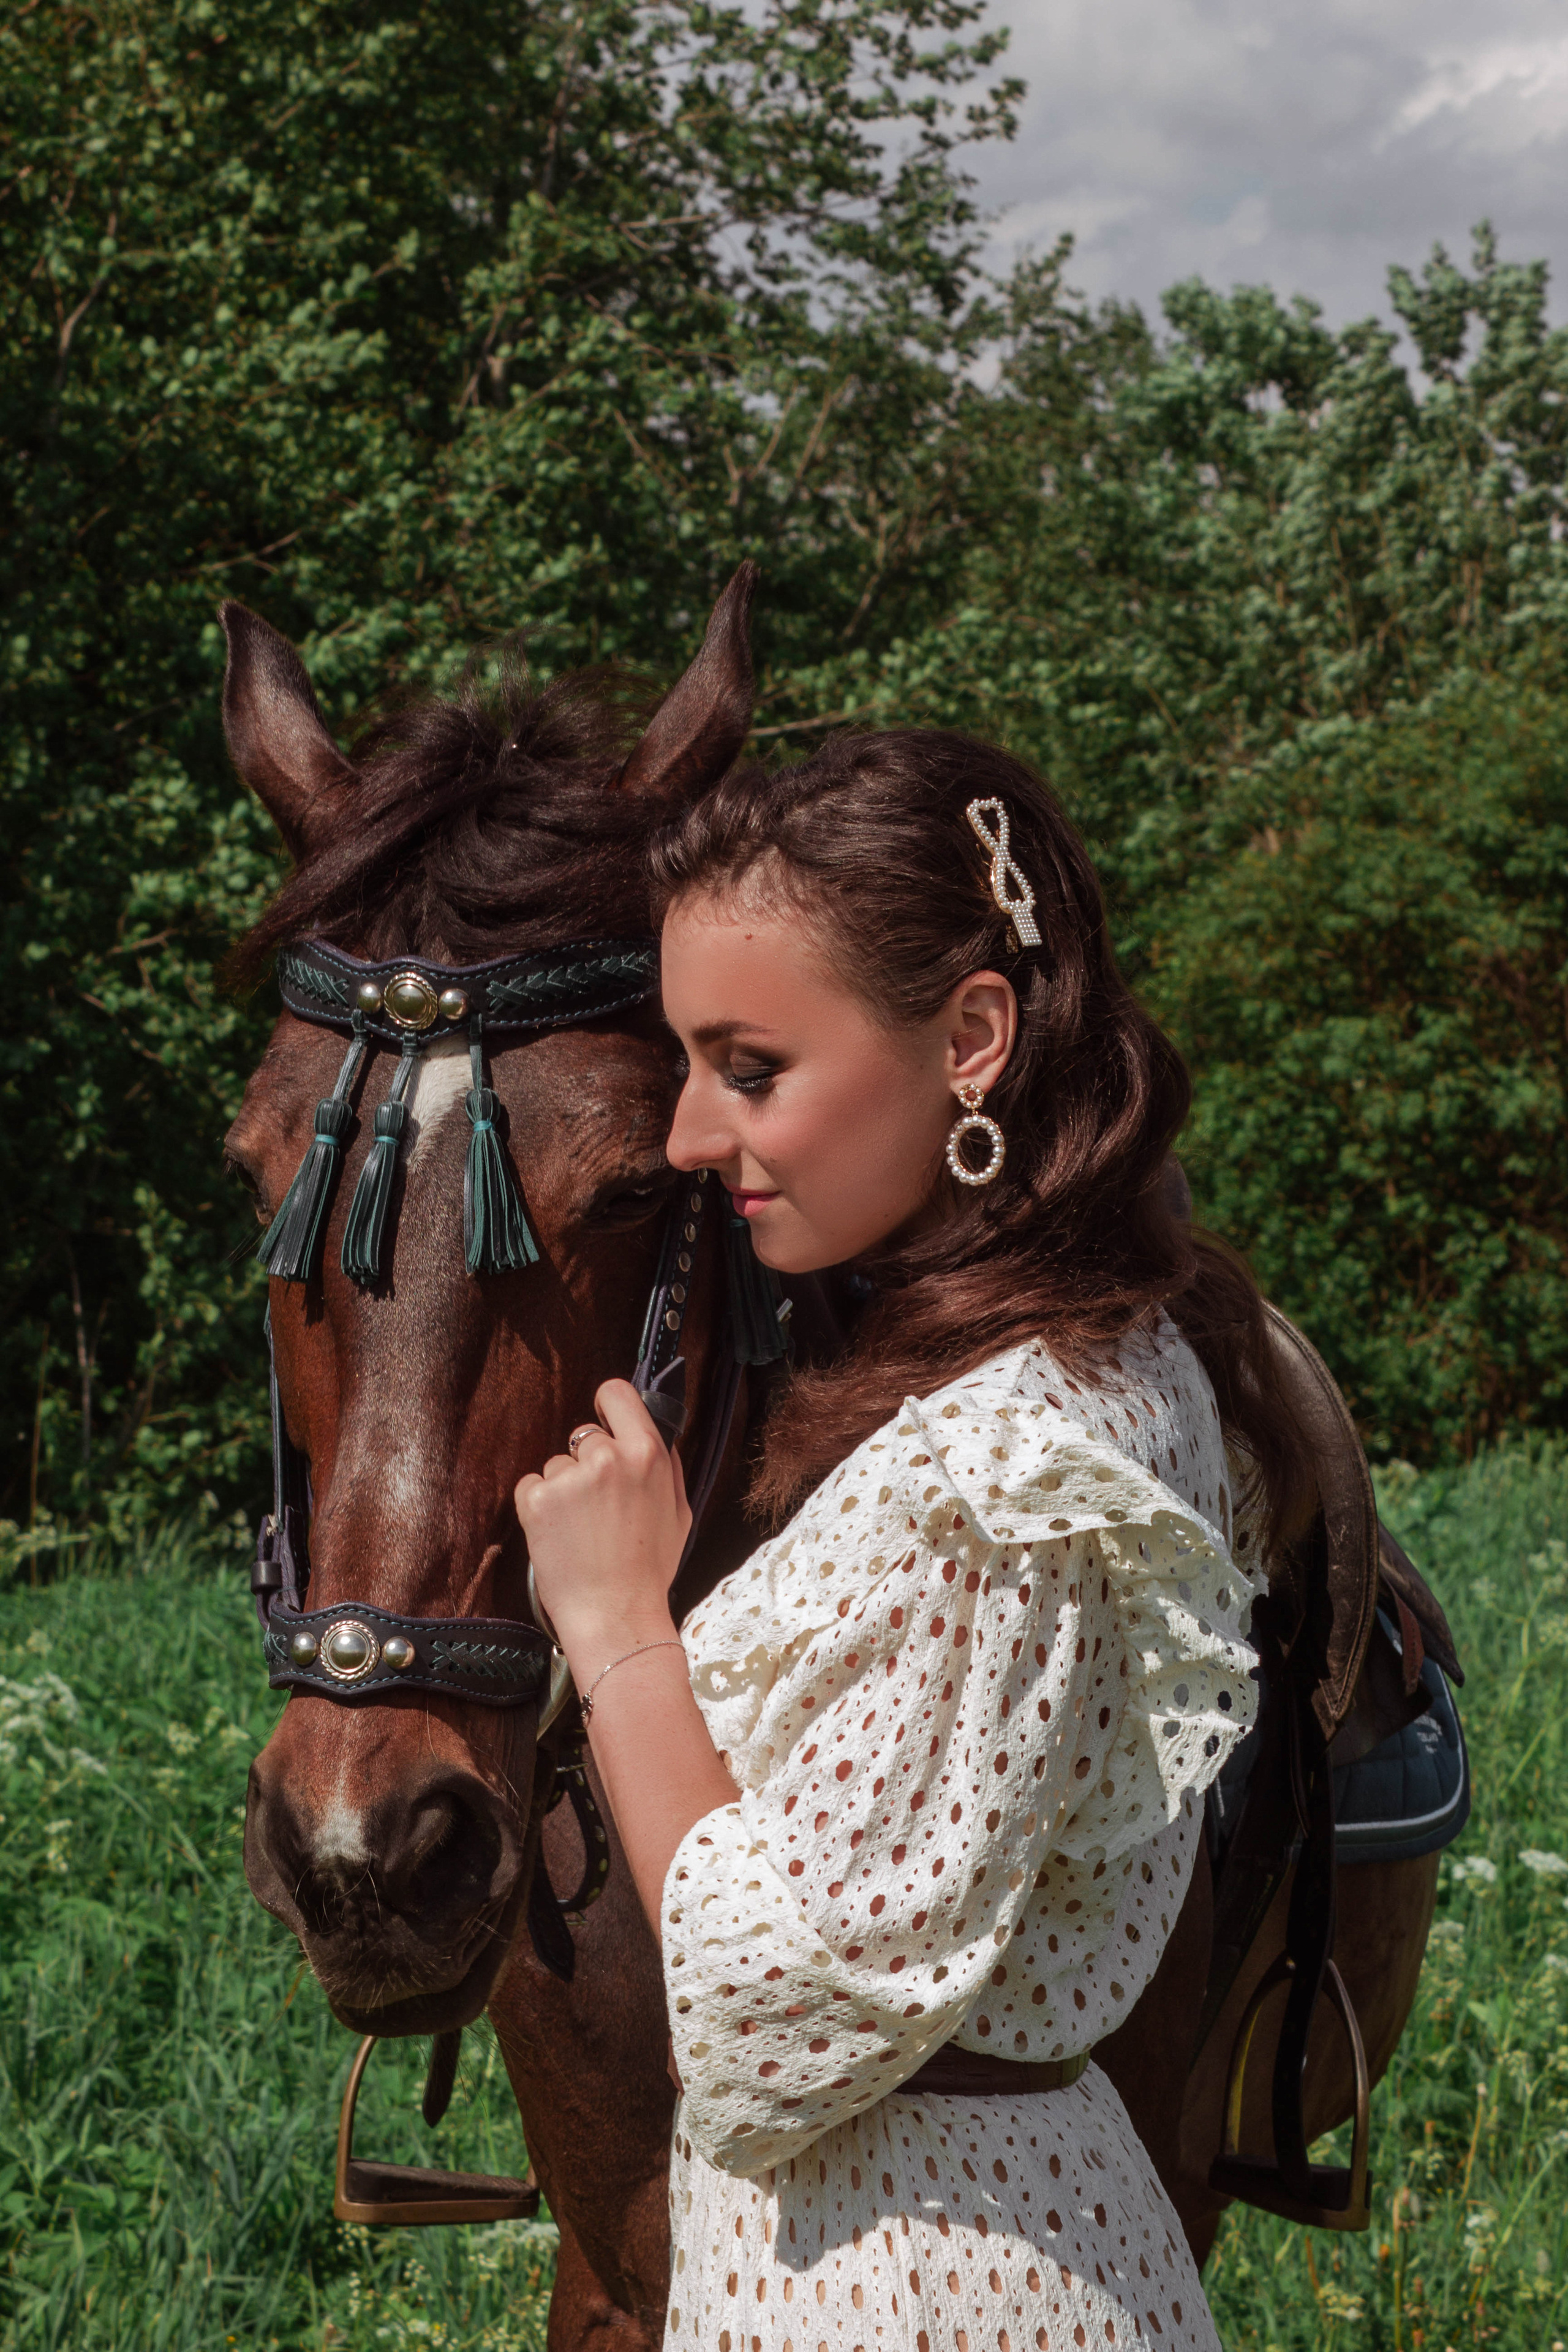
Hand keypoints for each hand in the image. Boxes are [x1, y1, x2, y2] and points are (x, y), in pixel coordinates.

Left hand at [514, 1378, 690, 1670]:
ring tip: (581, 1530)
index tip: (605, 1423)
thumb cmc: (649, 1569)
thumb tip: (651, 1428)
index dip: (608, 1406)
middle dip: (588, 1462)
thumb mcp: (678, 1511)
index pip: (616, 1393)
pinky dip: (539, 1506)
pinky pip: (531, 1485)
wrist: (615, 1614)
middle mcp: (607, 1457)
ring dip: (563, 1488)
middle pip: (585, 1435)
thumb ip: (665, 1464)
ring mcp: (569, 1478)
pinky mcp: (536, 1499)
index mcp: (646, 1453)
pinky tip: (559, 1534)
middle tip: (598, 1506)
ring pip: (557, 1464)